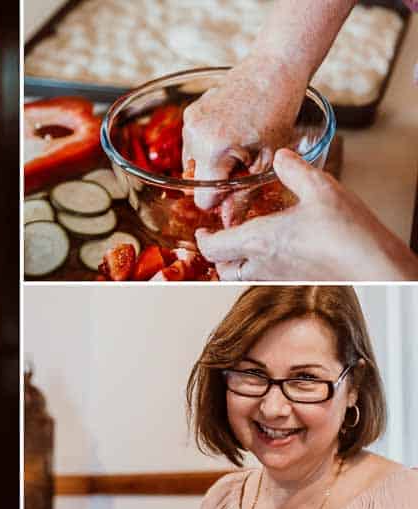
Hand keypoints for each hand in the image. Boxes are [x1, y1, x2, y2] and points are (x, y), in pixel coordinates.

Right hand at [182, 54, 307, 208]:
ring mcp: (189, 122)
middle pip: (197, 181)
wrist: (274, 68)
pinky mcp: (190, 113)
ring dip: (213, 161)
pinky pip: (194, 143)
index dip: (221, 200)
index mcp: (213, 150)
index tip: (238, 189)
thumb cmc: (278, 111)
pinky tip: (231, 129)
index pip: (202, 199)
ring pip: (194, 163)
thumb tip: (228, 223)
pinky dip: (210, 144)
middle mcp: (194, 136)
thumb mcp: (267, 159)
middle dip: (218, 178)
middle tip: (245, 161)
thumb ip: (243, 194)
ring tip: (240, 141)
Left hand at [196, 149, 417, 280]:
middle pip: (222, 269)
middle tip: (221, 236)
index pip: (213, 247)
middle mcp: (263, 264)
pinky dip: (258, 269)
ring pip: (241, 278)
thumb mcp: (321, 188)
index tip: (203, 229)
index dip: (203, 239)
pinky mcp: (293, 284)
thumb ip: (295, 170)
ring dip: (236, 264)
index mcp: (260, 241)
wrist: (374, 266)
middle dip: (217, 254)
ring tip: (243, 246)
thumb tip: (282, 156)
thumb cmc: (348, 232)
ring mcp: (277, 278)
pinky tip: (274, 253)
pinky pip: (264, 280)